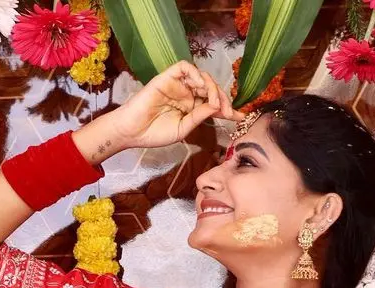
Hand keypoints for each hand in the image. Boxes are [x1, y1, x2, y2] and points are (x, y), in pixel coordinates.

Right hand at [75, 61, 241, 163]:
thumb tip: (217, 105)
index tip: (241, 117)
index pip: (213, 104)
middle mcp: (187, 94)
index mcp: (192, 108)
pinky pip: (184, 67)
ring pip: (201, 77)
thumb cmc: (155, 133)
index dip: (228, 109)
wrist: (133, 131)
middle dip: (223, 98)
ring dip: (212, 87)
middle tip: (227, 111)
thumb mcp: (184, 129)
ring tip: (214, 102)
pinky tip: (201, 87)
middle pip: (211, 88)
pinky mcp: (168, 77)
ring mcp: (178, 85)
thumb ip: (200, 116)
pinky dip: (195, 74)